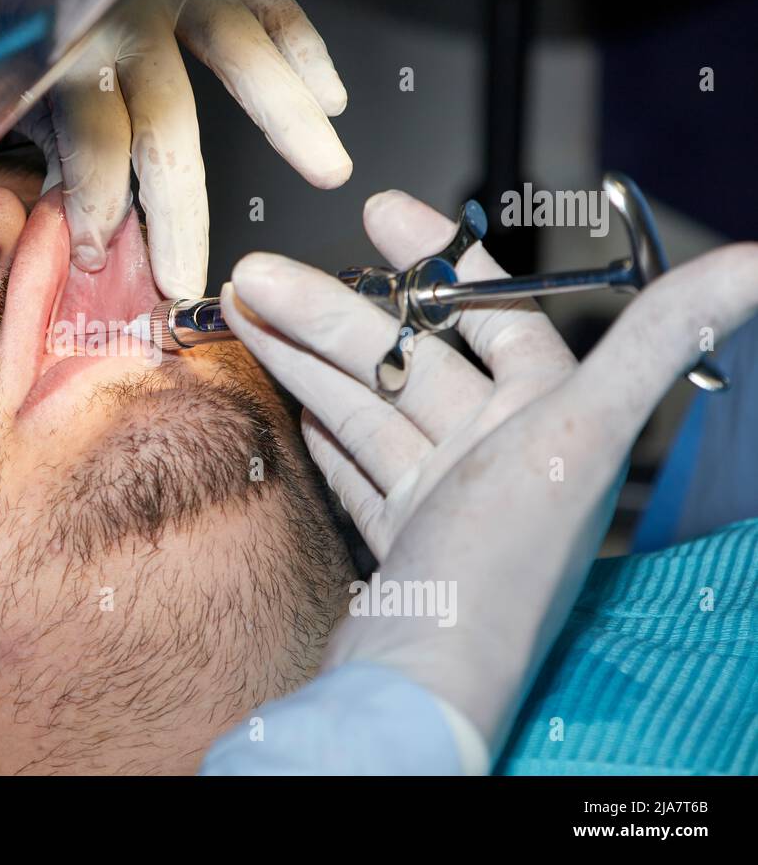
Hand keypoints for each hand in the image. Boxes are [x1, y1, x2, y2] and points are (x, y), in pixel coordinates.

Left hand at [19, 0, 350, 298]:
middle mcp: (124, 14)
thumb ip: (42, 142)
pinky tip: (331, 97)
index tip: (96, 256)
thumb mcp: (6, 73)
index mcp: (64, 45)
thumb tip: (71, 223)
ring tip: (328, 170)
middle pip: (164, 119)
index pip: (88, 133)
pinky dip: (302, 45)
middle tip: (186, 274)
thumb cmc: (18, 5)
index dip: (93, 198)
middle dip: (178, 209)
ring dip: (285, 115)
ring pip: (236, 51)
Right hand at [221, 189, 757, 754]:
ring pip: (366, 408)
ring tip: (244, 316)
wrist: (421, 688)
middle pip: (405, 361)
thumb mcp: (583, 437)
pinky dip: (322, 430)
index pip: (495, 320)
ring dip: (305, 361)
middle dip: (330, 312)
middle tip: (259, 275)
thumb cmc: (501, 570)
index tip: (381, 214)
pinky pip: (356, 469)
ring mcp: (444, 502)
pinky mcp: (400, 543)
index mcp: (547, 425)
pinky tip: (291, 401)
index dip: (440, 260)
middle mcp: (499, 458)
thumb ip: (659, 340)